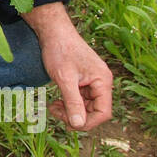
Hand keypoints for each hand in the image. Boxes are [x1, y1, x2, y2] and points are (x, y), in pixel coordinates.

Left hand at [21, 2, 113, 131]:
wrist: (53, 32)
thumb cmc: (60, 51)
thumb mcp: (65, 79)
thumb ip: (72, 102)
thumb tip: (78, 124)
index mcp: (103, 81)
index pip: (103, 112)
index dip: (88, 122)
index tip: (68, 123)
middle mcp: (102, 82)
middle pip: (95, 111)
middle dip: (76, 116)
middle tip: (56, 112)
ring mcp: (93, 81)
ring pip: (86, 107)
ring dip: (70, 111)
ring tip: (53, 107)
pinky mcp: (84, 80)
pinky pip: (80, 99)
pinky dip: (69, 103)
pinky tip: (56, 102)